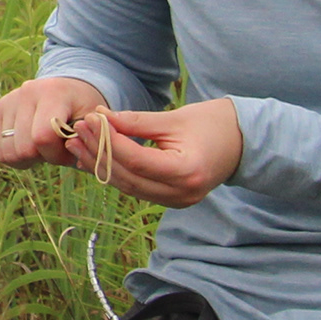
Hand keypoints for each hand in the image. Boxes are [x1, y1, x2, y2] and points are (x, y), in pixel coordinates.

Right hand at [0, 76, 108, 170]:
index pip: (42, 137)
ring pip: (8, 152)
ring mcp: (9, 100)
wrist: (71, 88)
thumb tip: (76, 159)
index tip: (71, 151)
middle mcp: (26, 92)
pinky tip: (32, 145)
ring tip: (44, 147)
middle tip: (58, 149)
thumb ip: (89, 140)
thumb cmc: (86, 109)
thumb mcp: (96, 122)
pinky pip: (0, 150)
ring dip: (29, 159)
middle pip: (24, 148)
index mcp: (53, 92)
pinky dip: (17, 156)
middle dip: (44, 157)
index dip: (57, 155)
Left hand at [79, 97, 245, 207]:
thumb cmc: (212, 124)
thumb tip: (100, 117)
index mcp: (186, 172)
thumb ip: (136, 121)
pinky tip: (96, 156)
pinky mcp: (172, 200)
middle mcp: (182, 194)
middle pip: (128, 177)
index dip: (109, 141)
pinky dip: (116, 172)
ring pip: (128, 187)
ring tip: (79, 142)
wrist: (242, 143)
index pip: (136, 160)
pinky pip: (137, 189)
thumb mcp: (173, 118)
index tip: (90, 120)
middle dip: (99, 153)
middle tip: (78, 129)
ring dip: (101, 165)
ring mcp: (178, 202)